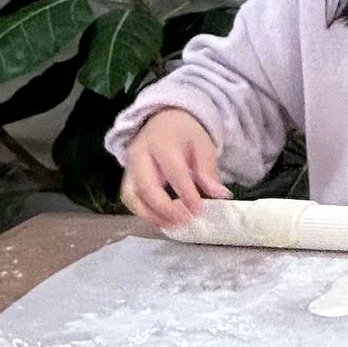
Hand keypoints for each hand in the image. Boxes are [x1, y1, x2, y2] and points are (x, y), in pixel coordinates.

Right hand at [120, 109, 228, 228]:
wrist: (164, 121)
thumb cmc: (185, 134)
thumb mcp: (203, 146)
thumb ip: (208, 170)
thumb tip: (220, 194)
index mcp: (161, 142)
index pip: (173, 171)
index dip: (186, 193)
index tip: (199, 210)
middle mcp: (139, 154)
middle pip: (146, 186)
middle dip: (164, 208)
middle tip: (185, 220)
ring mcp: (129, 167)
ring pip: (132, 197)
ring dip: (151, 215)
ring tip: (174, 225)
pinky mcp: (127, 178)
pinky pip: (130, 200)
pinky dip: (145, 214)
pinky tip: (164, 221)